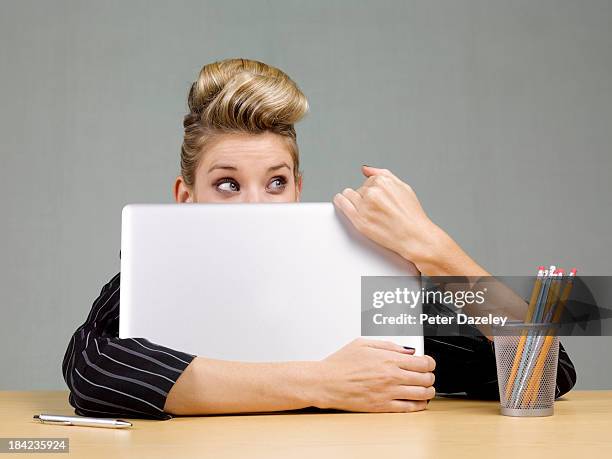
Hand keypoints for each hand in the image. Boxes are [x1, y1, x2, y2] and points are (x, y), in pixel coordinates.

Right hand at [312, 338, 435, 412]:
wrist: (326, 382)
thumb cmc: (341, 363)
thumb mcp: (363, 343)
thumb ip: (389, 345)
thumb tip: (408, 350)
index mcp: (389, 360)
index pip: (423, 363)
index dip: (430, 363)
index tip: (428, 363)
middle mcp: (392, 377)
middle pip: (426, 379)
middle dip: (430, 376)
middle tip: (427, 375)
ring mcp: (389, 393)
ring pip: (422, 394)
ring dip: (428, 391)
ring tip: (425, 388)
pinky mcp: (383, 407)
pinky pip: (410, 408)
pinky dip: (419, 405)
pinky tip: (418, 401)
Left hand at [333, 165, 487, 276]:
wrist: (415, 237)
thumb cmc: (412, 215)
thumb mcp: (403, 187)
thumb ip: (383, 175)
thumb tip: (366, 169)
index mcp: (384, 182)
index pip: (368, 181)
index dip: (373, 190)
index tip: (378, 199)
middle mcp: (373, 192)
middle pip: (359, 189)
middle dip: (365, 197)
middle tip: (376, 209)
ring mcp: (365, 206)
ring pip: (349, 195)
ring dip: (353, 199)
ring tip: (363, 208)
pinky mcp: (359, 220)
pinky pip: (342, 204)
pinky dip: (340, 201)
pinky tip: (340, 201)